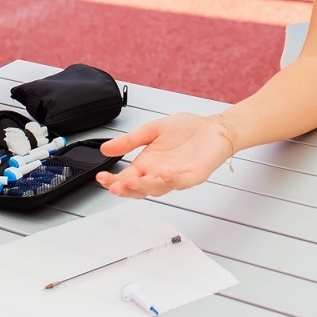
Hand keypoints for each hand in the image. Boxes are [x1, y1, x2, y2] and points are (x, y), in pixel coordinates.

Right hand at [96, 113, 237, 197]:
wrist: (214, 127)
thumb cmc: (187, 129)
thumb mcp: (152, 129)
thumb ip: (130, 140)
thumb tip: (105, 148)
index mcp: (147, 164)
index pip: (126, 178)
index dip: (113, 180)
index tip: (102, 178)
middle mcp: (159, 173)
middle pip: (139, 189)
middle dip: (126, 189)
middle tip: (114, 186)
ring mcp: (176, 177)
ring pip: (158, 188)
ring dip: (145, 186)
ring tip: (133, 182)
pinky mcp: (193, 176)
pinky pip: (180, 182)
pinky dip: (171, 180)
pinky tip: (162, 174)